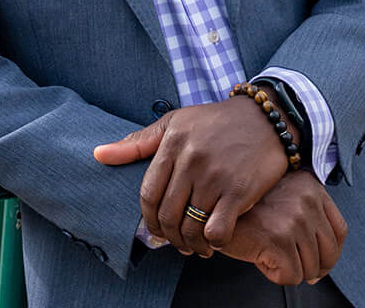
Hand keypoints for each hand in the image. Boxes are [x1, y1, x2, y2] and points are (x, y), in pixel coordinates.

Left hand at [93, 97, 293, 253]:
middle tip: (177, 241)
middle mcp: (191, 159)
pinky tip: (214, 239)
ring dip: (190, 245)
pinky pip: (216, 231)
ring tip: (195, 245)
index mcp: (173, 142)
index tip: (157, 228)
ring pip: (190, 227)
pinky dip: (212, 242)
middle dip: (169, 236)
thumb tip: (99, 155)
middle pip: (167, 215)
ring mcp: (215, 175)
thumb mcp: (175, 123)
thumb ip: (138, 142)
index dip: (149, 219)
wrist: (265, 118)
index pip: (148, 194)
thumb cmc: (215, 122)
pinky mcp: (239, 191)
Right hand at [217, 173, 347, 285]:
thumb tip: (320, 273)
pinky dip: (274, 275)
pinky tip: (259, 256)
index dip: (330, 254)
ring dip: (288, 270)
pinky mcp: (279, 238)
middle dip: (310, 268)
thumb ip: (307, 224)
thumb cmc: (247, 209)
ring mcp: (294, 217)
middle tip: (286, 262)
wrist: (214, 205)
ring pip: (310, 270)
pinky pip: (291, 277)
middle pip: (329, 254)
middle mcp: (307, 199)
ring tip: (267, 251)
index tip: (315, 263)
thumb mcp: (283, 202)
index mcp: (311, 187)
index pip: (340, 231)